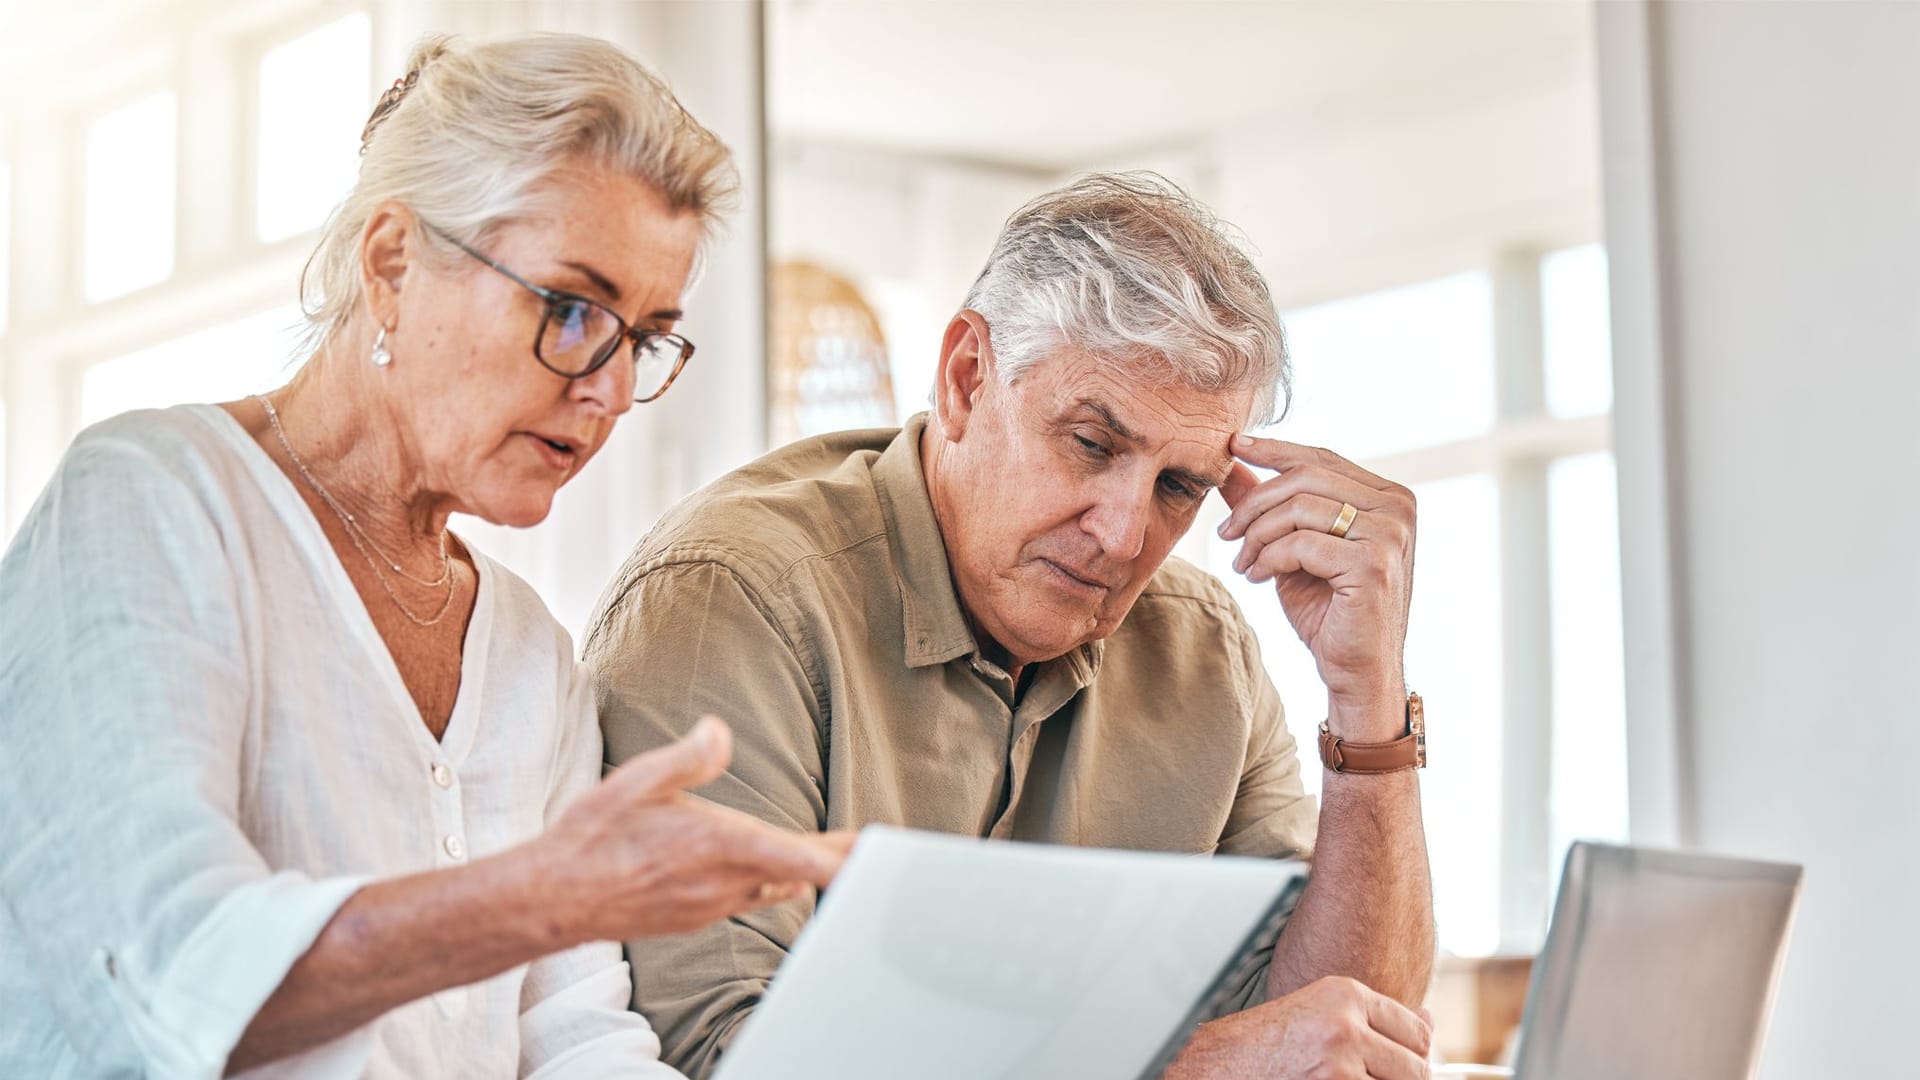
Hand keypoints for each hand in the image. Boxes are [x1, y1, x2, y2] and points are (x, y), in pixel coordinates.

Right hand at [531, 716, 854, 942]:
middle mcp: (725, 882)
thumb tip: (719, 731)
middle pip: (800, 874)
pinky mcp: (695, 918)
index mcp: (721, 844)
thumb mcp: (639, 780)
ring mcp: (711, 906)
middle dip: (838, 860)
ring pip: (773, 888)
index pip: (800, 860)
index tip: (881, 856)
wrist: (554, 898)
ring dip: (800, 871)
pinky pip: (744, 899)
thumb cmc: (593, 836)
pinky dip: (765, 883)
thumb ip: (690, 757)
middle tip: (876, 849)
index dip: (846, 861)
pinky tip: (771, 877)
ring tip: (834, 857)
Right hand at [1166, 976, 1432, 1079]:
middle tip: (1361, 1077)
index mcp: (1345, 995)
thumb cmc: (1261, 1047)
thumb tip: (1430, 1023)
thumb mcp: (1319, 1015)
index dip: (1413, 1059)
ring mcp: (1341, 1065)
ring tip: (1335, 1078)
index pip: (1417, 1034)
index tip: (1393, 1068)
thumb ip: (1374, 1019)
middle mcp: (1346, 1025)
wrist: (1211, 1067)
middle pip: (1418, 1070)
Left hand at [1218, 435, 1415, 737]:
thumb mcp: (1293, 547)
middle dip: (1255, 503)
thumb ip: (1270, 505)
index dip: (1274, 449)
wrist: (1356, 670)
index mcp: (1388, 496)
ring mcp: (1390, 534)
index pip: (1321, 458)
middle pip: (1305, 477)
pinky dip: (1268, 559)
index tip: (1232, 446)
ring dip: (1257, 536)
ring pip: (1299, 509)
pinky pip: (1300, 543)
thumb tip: (1231, 464)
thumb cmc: (1328, 610)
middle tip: (1226, 533)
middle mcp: (1398, 507)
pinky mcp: (1373, 563)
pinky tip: (1257, 578)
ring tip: (1243, 562)